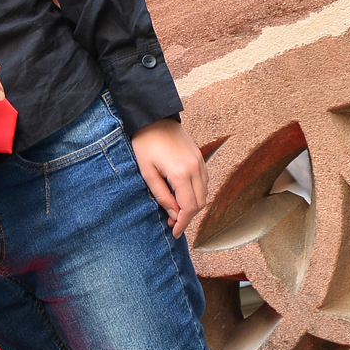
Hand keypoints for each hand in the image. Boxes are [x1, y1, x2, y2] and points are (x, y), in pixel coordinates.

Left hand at [131, 118, 209, 237]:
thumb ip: (162, 195)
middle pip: (200, 203)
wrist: (154, 118)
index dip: (182, 223)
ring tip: (176, 211)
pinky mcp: (200, 157)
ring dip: (193, 206)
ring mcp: (200, 162)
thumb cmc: (145, 144)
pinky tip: (183, 195)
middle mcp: (195, 168)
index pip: (189, 207)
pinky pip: (204, 181)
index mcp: (180, 173)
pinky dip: (196, 193)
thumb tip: (173, 214)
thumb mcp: (147, 173)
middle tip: (172, 223)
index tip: (174, 232)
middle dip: (187, 217)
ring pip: (204, 193)